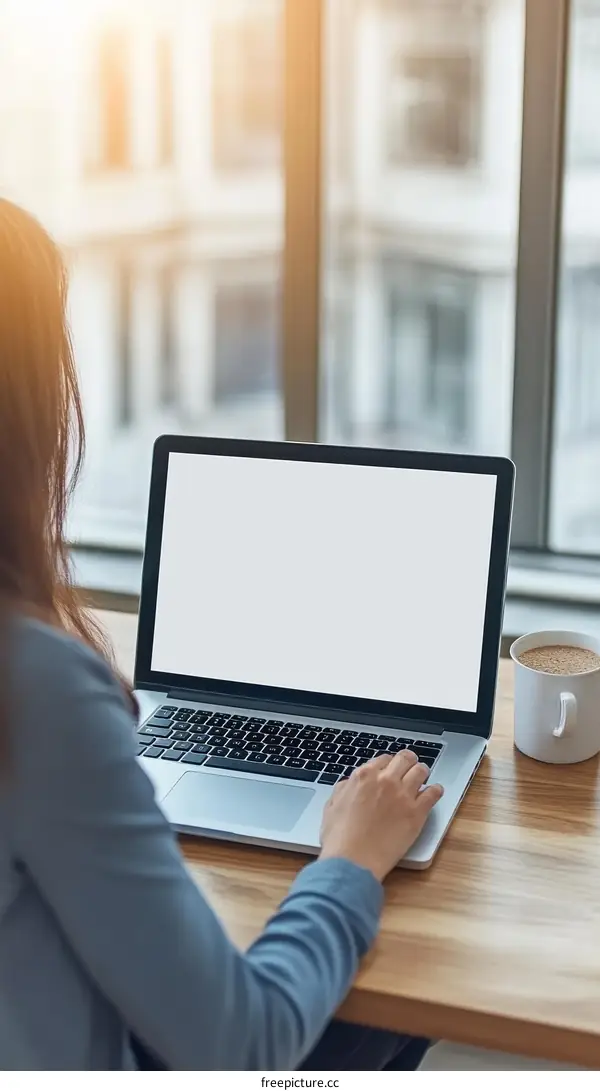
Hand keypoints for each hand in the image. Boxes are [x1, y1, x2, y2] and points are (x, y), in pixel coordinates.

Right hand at [319, 751, 443, 881]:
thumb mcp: (332, 806)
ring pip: (421, 771)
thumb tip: (351, 785)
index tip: (391, 769)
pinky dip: (436, 790)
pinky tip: (435, 792)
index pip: (384, 759)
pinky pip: (433, 793)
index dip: (389, 764)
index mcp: (364, 776)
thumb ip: (344, 790)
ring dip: (421, 773)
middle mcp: (386, 780)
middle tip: (410, 767)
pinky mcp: (417, 812)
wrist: (353, 861)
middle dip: (408, 761)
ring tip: (423, 778)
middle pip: (405, 759)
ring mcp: (403, 795)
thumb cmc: (340, 839)